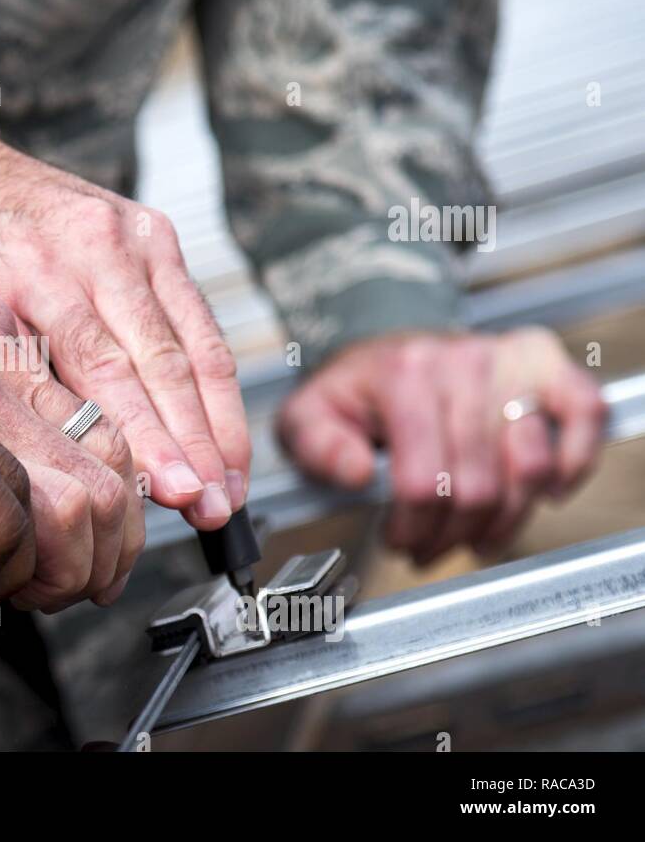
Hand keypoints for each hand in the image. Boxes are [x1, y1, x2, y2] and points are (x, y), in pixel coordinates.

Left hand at [0, 129, 250, 529]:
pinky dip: (213, 375)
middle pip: (161, 362)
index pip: (108, 371)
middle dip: (195, 444)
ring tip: (231, 486)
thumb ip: (12, 377)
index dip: (149, 441)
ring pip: (191, 341)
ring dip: (217, 422)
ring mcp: (130, 233)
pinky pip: (194, 312)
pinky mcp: (149, 229)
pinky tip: (224, 427)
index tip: (176, 495)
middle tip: (214, 509)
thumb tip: (69, 464)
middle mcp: (93, 247)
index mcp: (35, 271)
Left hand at [276, 328, 606, 563]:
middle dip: (450, 534)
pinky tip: (546, 493)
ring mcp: (509, 361)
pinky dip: (574, 462)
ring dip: (503, 520)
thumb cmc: (352, 390)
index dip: (412, 527)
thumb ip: (317, 447)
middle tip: (430, 546)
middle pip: (476, 486)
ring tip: (473, 535)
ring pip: (530, 469)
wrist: (382, 344)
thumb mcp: (307, 416)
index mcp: (404, 375)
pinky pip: (584, 414)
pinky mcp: (544, 363)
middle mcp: (463, 363)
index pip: (423, 481)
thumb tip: (357, 474)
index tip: (398, 540)